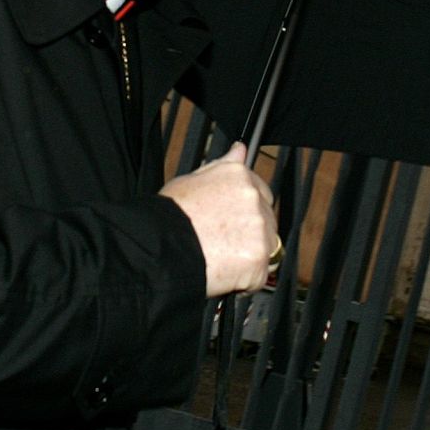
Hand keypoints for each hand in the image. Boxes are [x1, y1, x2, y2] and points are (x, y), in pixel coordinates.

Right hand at [160, 142, 277, 296]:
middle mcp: (253, 198)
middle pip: (266, 220)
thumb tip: (239, 149)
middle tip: (222, 242)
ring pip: (267, 247)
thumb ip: (222, 165)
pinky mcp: (259, 257)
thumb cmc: (170, 216)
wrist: (162, 248)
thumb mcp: (191, 179)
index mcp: (239, 176)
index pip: (261, 193)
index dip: (246, 211)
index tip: (234, 222)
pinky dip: (246, 279)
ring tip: (220, 257)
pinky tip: (224, 273)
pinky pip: (260, 273)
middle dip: (250, 233)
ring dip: (249, 255)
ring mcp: (259, 228)